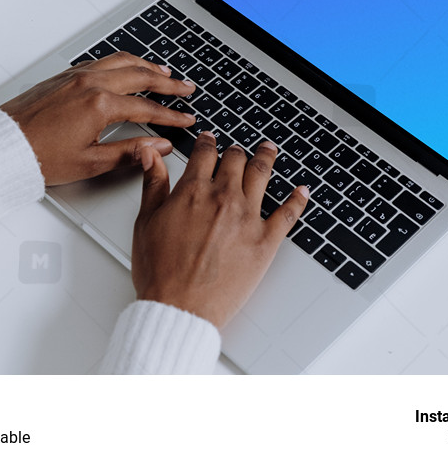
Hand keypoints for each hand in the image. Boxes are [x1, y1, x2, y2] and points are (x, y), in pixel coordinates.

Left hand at [0, 52, 195, 185]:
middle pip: (140, 76)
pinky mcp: (65, 76)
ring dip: (147, 66)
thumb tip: (158, 147)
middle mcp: (90, 84)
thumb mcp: (90, 163)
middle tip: (186, 89)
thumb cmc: (38, 155)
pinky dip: (122, 62)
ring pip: (122, 61)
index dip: (171, 116)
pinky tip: (127, 67)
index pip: (147, 107)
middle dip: (167, 83)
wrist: (3, 144)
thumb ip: (129, 152)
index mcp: (100, 105)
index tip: (186, 120)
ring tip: (164, 72)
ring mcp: (76, 76)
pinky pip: (102, 61)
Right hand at [131, 133, 308, 328]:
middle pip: (236, 160)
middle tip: (238, 150)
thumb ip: (153, 184)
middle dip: (236, 152)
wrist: (180, 308)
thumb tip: (150, 154)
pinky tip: (302, 191)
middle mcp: (223, 198)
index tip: (209, 140)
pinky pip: (288, 213)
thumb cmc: (161, 273)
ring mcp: (247, 218)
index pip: (205, 154)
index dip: (208, 143)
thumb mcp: (146, 222)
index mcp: (193, 191)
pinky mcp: (266, 241)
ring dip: (267, 158)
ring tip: (269, 150)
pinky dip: (298, 199)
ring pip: (262, 176)